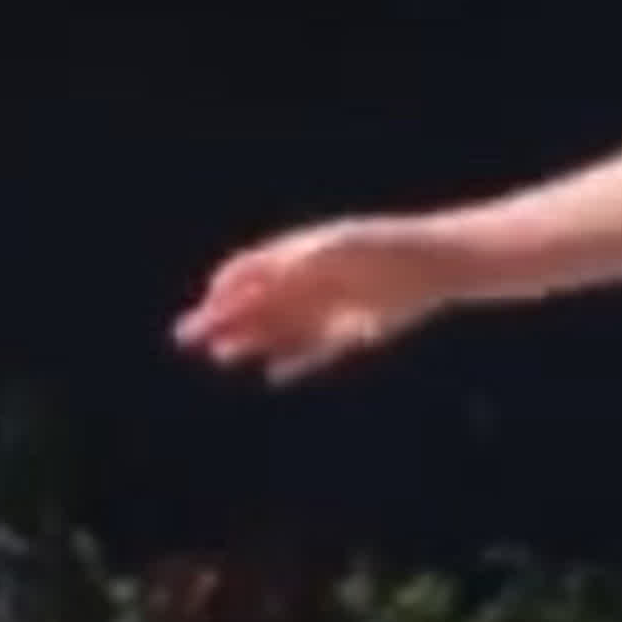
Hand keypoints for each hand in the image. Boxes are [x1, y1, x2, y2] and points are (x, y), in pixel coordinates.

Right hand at [173, 218, 448, 380]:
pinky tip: (275, 374)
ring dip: (252, 342)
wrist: (433, 265)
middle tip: (188, 337)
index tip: (207, 305)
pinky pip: (319, 349)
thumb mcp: (337, 247)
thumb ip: (296, 262)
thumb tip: (256, 280)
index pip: (249, 272)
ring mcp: (331, 307)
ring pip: (281, 329)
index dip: (226, 288)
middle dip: (223, 319)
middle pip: (258, 304)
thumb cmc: (382, 247)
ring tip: (222, 356)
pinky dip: (297, 361)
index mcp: (300, 254)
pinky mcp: (355, 330)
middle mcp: (311, 283)